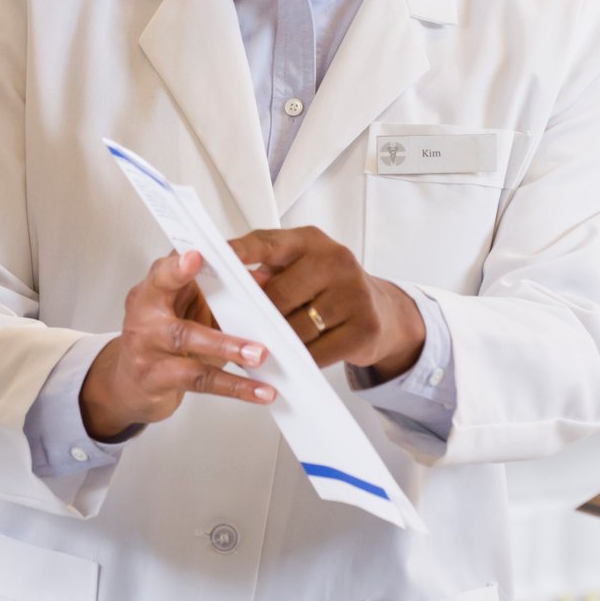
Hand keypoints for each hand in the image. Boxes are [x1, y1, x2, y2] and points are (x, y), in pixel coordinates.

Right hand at [79, 250, 274, 440]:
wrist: (129, 383)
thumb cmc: (161, 339)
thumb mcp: (184, 309)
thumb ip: (216, 293)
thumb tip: (261, 280)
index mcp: (152, 290)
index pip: (164, 272)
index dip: (179, 265)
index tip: (196, 256)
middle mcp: (144, 315)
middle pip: (171, 305)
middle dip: (205, 299)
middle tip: (245, 301)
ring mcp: (147, 347)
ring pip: (187, 341)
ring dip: (228, 347)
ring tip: (259, 354)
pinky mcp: (156, 378)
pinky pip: (199, 379)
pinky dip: (233, 386)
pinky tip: (258, 390)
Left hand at [231, 227, 425, 379]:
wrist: (383, 311)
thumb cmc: (329, 288)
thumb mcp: (299, 269)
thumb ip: (267, 272)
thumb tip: (235, 286)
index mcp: (310, 241)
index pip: (268, 242)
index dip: (240, 252)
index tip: (216, 258)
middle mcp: (336, 260)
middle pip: (279, 294)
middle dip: (260, 315)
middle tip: (245, 329)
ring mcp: (354, 293)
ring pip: (297, 327)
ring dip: (280, 341)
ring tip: (271, 346)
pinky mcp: (365, 327)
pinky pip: (318, 352)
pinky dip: (301, 359)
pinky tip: (296, 358)